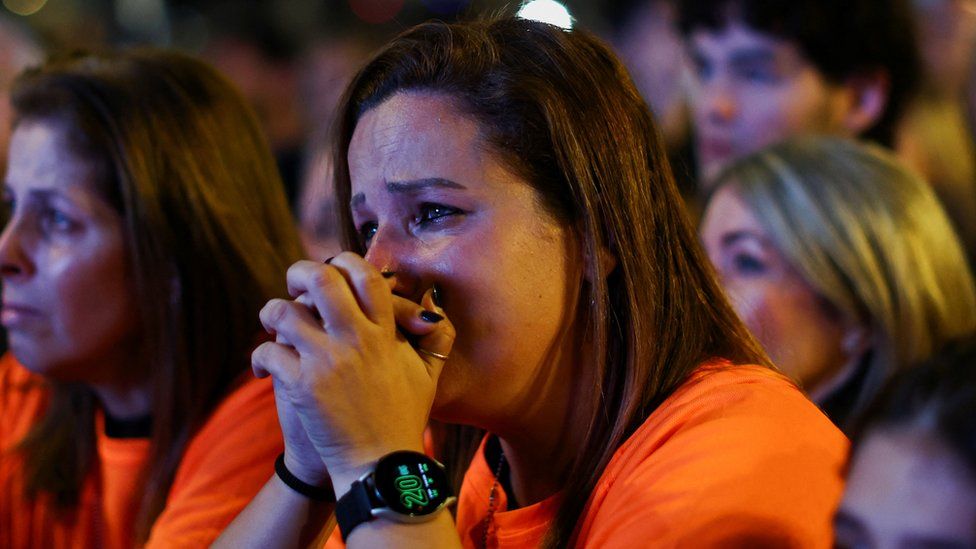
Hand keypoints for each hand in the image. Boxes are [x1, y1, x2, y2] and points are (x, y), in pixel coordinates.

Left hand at [252, 254, 454, 489]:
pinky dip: (260, 358)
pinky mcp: (301, 386)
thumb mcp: (429, 376)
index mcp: (385, 334)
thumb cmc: (403, 419)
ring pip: (284, 312)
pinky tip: (265, 369)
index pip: (365, 276)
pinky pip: (268, 352)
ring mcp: (327, 361)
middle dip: (300, 272)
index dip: (344, 262)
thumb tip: (435, 303)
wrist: (379, 465)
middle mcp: (356, 340)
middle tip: (294, 282)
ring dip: (272, 313)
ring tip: (272, 323)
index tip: (332, 268)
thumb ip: (437, 338)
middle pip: (321, 280)